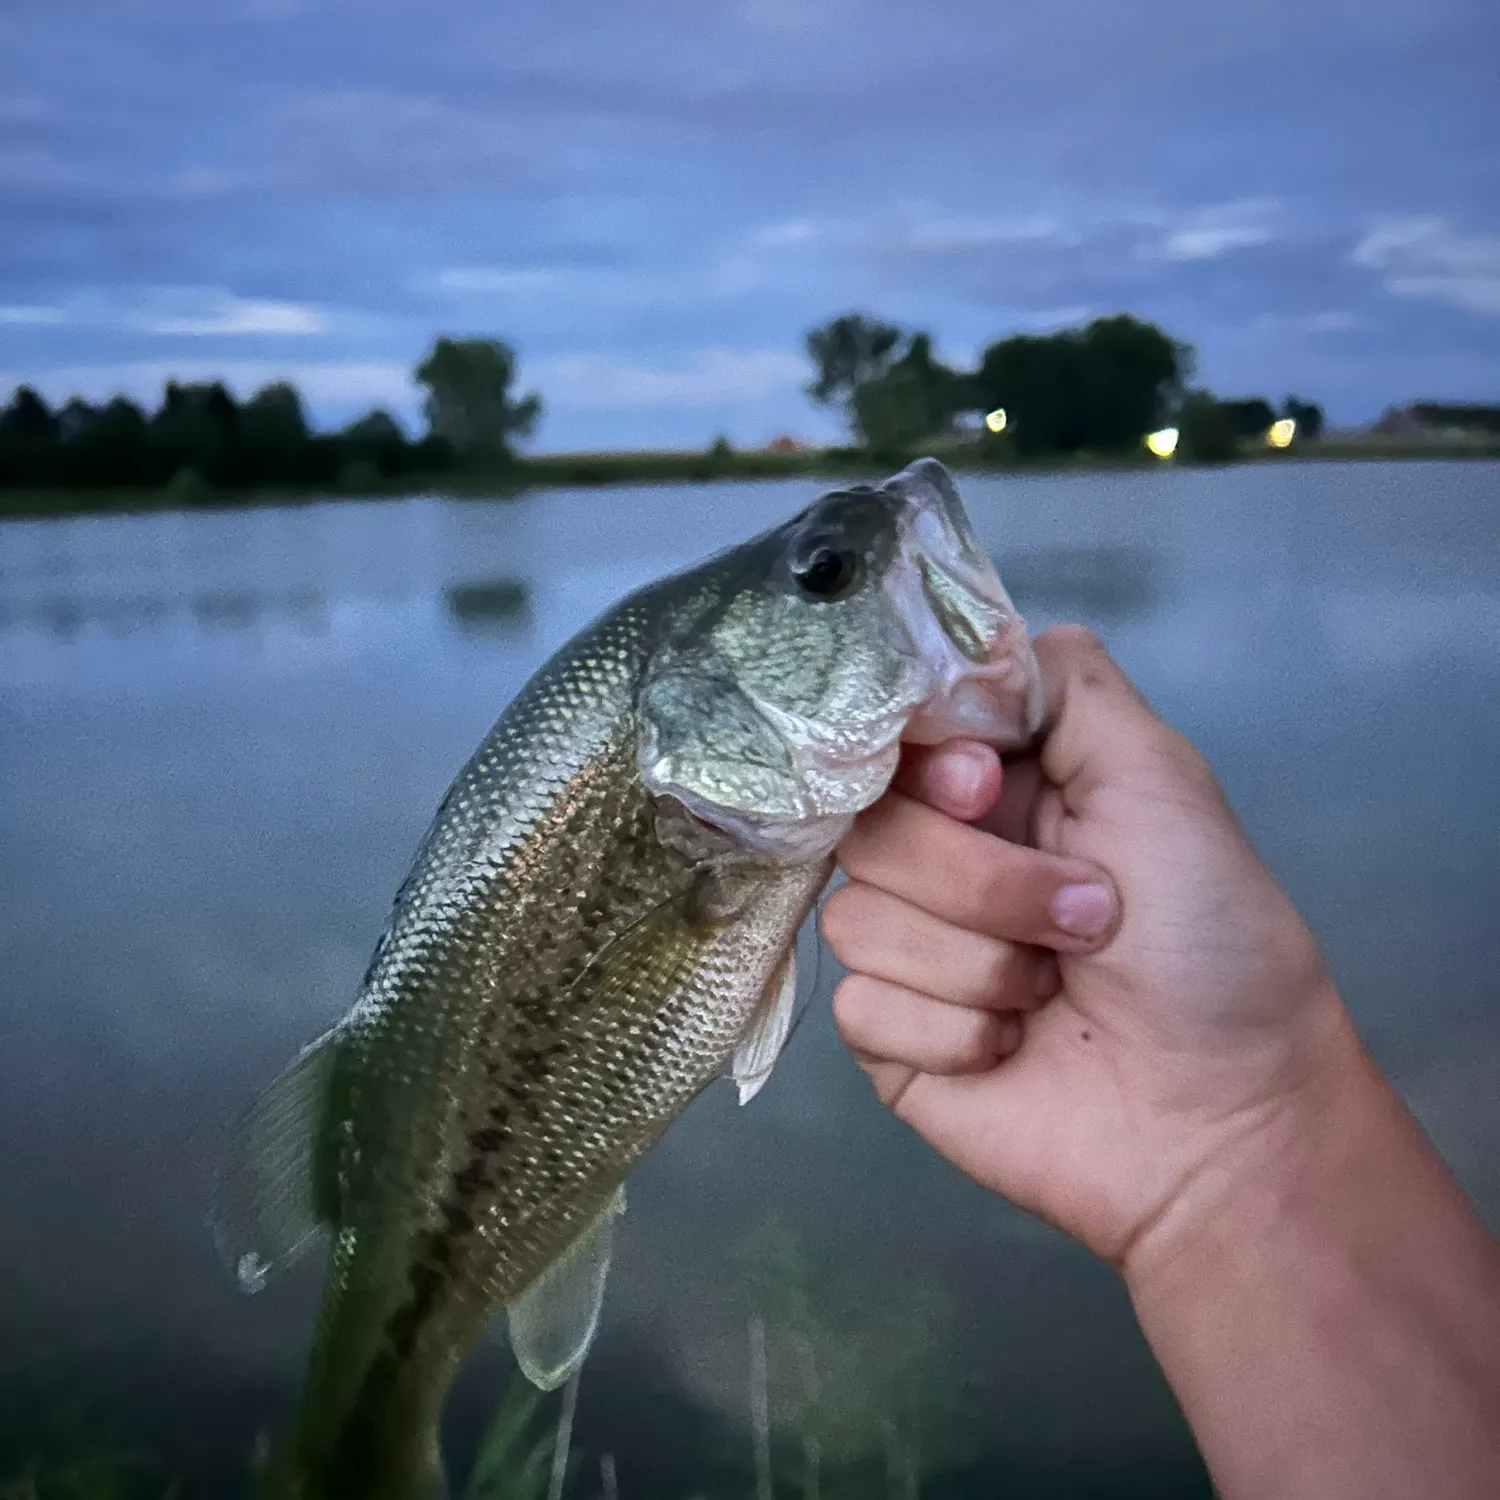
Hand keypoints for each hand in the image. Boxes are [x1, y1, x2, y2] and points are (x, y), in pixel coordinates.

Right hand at [823, 625, 1356, 1270]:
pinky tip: (1014, 1049)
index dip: (927, 763)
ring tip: (1054, 992)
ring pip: (856, 918)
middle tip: (1086, 919)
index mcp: (998, 789)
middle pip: (867, 826)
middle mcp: (943, 857)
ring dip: (979, 963)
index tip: (988, 789)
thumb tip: (967, 644)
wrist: (1221, 1118)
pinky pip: (862, 1005)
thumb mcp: (1159, 777)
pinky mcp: (889, 1037)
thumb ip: (1064, 685)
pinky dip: (954, 1030)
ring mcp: (910, 949)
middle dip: (984, 881)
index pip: (894, 736)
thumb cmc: (1210, 939)